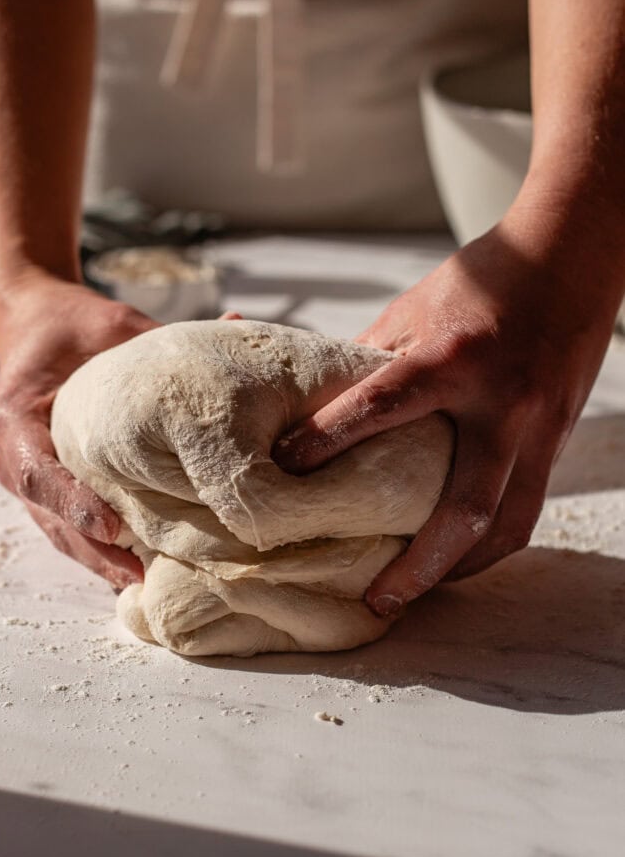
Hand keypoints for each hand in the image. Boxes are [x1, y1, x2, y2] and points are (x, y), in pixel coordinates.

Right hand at [0, 276, 158, 587]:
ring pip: (61, 532)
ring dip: (99, 559)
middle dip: (91, 550)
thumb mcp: (110, 325)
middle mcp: (19, 454)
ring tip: (142, 581)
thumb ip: (159, 336)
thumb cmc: (75, 326)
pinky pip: (76, 525)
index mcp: (17, 416)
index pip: (36, 470)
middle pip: (48, 517)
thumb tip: (236, 325)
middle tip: (135, 573)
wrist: (43, 326)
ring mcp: (35, 478)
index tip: (112, 525)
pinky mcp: (56, 488)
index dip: (72, 501)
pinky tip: (142, 568)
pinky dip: (105, 548)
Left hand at [274, 209, 621, 614]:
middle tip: (375, 600)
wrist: (571, 256)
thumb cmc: (484, 278)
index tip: (285, 468)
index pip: (382, 407)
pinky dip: (495, 538)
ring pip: (510, 524)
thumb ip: (374, 362)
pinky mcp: (559, 436)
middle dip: (420, 565)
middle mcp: (502, 402)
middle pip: (465, 507)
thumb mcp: (415, 308)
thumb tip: (324, 406)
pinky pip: (529, 505)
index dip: (328, 440)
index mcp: (454, 358)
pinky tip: (464, 553)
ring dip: (464, 568)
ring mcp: (540, 425)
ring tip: (421, 591)